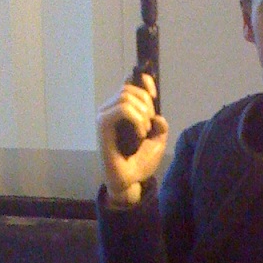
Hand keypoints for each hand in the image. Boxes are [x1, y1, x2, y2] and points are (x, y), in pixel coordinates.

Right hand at [95, 73, 168, 204]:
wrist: (129, 181)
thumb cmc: (140, 163)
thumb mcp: (157, 142)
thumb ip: (160, 126)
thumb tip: (159, 117)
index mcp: (122, 109)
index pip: (129, 82)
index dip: (144, 81)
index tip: (155, 96)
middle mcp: (111, 109)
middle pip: (130, 88)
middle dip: (147, 104)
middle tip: (151, 126)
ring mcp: (105, 115)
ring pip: (126, 96)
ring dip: (143, 113)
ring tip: (145, 132)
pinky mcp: (102, 124)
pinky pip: (122, 109)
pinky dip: (137, 120)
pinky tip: (140, 135)